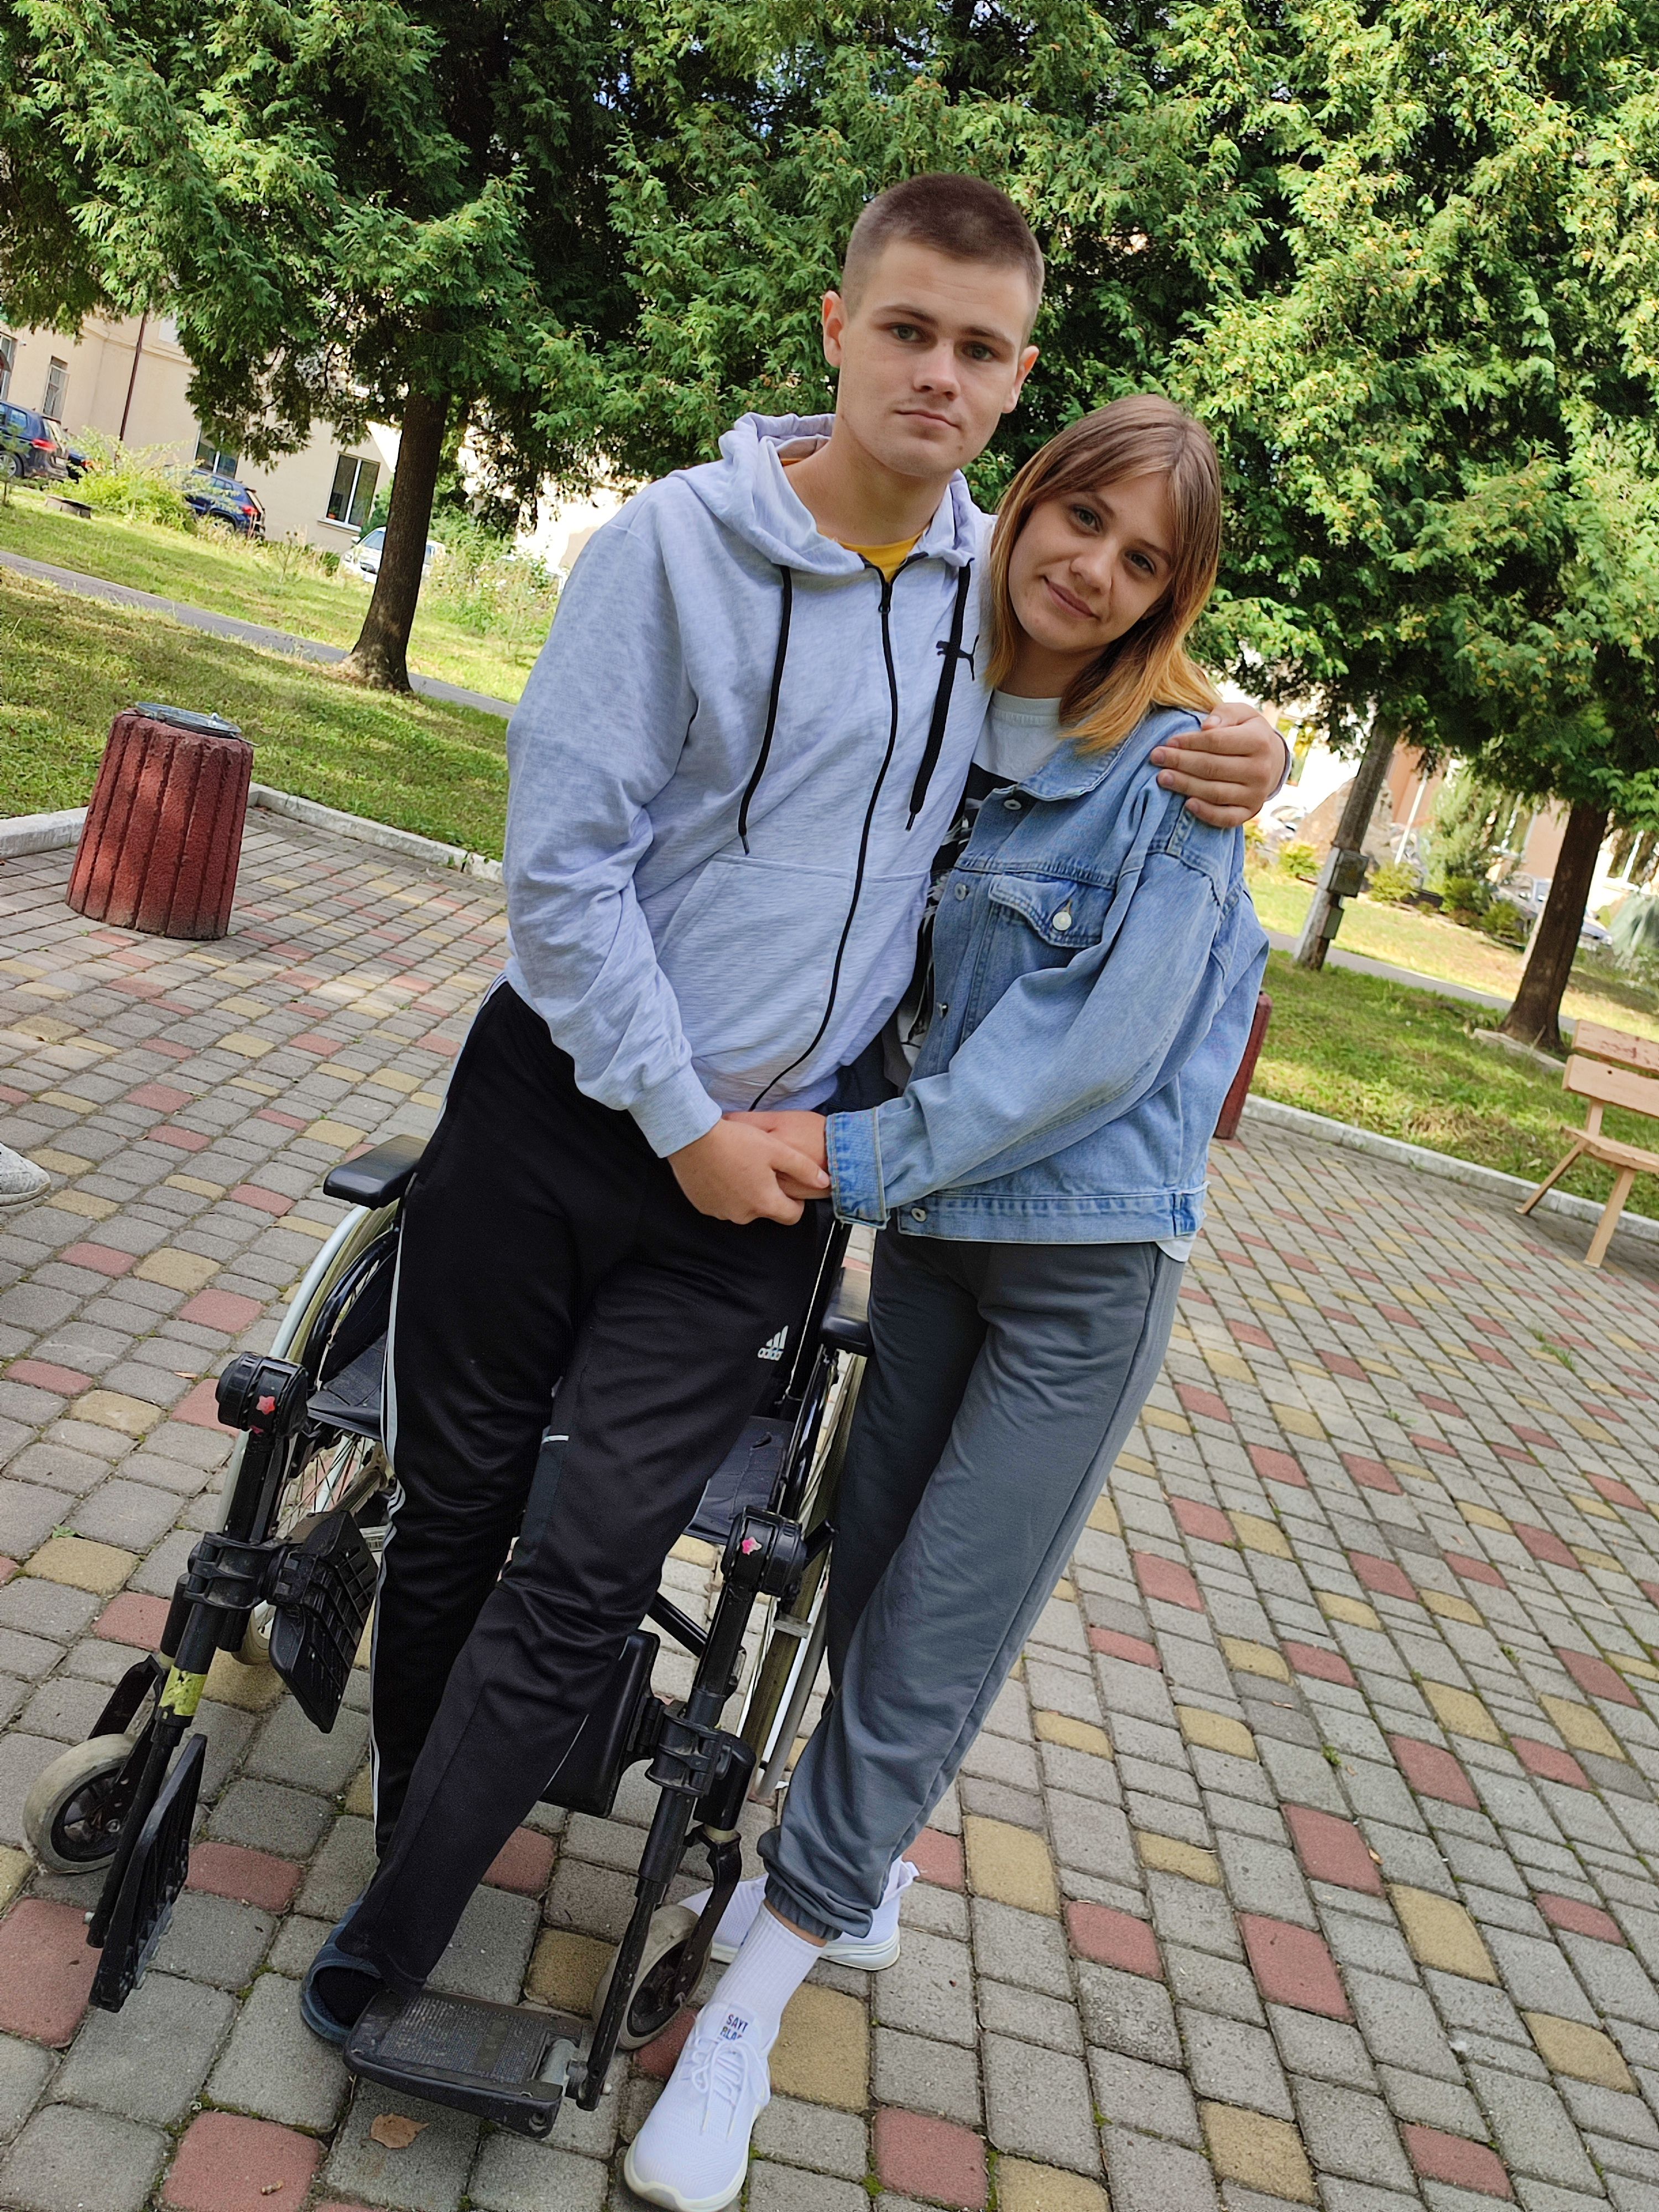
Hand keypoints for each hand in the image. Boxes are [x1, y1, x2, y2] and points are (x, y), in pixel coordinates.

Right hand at [669, 1116, 828, 1224]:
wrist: (693, 1138)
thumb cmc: (736, 1141)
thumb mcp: (776, 1149)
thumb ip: (803, 1168)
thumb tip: (824, 1182)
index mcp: (764, 1203)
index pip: (792, 1216)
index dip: (796, 1201)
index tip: (790, 1185)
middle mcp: (743, 1214)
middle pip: (766, 1211)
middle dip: (768, 1193)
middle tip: (762, 1167)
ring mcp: (721, 1212)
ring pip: (743, 1207)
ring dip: (746, 1192)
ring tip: (741, 1166)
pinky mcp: (704, 1205)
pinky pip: (722, 1203)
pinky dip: (726, 1191)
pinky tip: (724, 1170)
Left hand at [1151, 700, 1289, 827]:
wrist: (1272, 760)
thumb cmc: (1247, 732)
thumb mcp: (1241, 714)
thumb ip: (1224, 714)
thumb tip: (1206, 727)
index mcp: (1259, 741)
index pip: (1217, 742)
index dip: (1190, 742)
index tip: (1169, 741)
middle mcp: (1260, 770)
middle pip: (1212, 767)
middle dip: (1180, 762)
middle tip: (1156, 757)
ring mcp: (1256, 794)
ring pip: (1215, 792)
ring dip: (1186, 786)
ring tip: (1162, 778)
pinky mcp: (1250, 811)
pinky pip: (1227, 817)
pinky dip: (1206, 814)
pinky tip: (1187, 805)